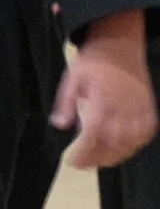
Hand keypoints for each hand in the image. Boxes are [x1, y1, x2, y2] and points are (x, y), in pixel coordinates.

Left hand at [57, 12, 156, 168]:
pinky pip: (146, 131)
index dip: (84, 151)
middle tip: (82, 164)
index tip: (72, 161)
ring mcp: (140, 107)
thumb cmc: (93, 62)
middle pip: (114, 142)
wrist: (119, 45)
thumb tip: (60, 124)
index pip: (95, 133)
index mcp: (104, 99)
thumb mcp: (72, 77)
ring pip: (132, 140)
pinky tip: (122, 148)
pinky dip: (136, 143)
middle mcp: (125, 106)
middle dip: (98, 157)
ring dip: (116, 155)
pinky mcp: (149, 106)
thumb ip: (66, 102)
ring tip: (100, 160)